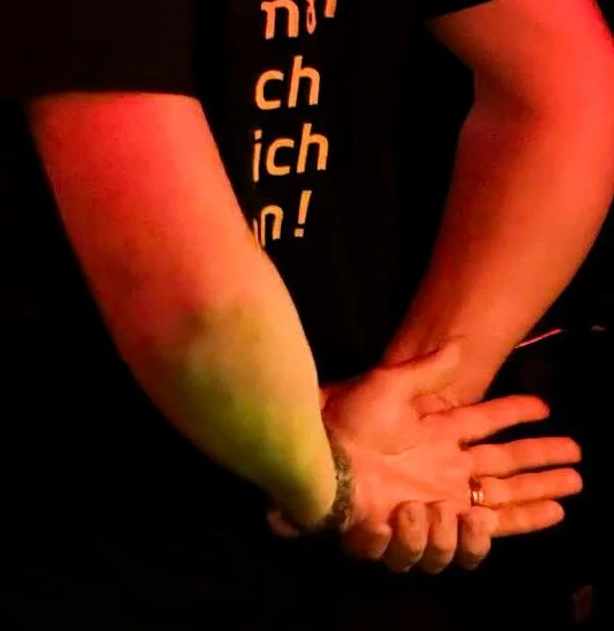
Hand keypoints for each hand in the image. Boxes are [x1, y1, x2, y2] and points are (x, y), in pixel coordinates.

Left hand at [322, 341, 582, 571]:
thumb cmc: (348, 417)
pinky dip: (441, 538)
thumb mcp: (387, 386)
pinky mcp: (413, 533)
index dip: (520, 420)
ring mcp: (434, 505)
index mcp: (440, 436)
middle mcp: (445, 473)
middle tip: (578, 474)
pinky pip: (443, 548)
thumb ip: (427, 372)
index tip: (549, 410)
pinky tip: (431, 518)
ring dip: (492, 521)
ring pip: (488, 521)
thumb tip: (460, 346)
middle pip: (508, 481)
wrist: (315, 453)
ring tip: (470, 512)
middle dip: (544, 478)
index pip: (490, 427)